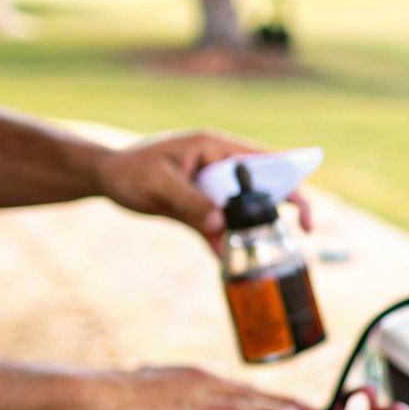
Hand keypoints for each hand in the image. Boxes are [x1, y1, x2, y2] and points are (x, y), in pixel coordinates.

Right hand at [78, 366, 306, 409]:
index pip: (236, 389)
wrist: (97, 397)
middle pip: (253, 391)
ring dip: (284, 406)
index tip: (285, 403)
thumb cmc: (113, 403)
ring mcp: (202, 390)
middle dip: (283, 400)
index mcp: (192, 378)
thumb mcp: (149, 405)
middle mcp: (202, 379)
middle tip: (312, 407)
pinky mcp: (197, 406)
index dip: (263, 397)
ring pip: (254, 399)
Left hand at [95, 131, 314, 244]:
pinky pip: (220, 225)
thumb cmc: (129, 170)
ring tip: (262, 253)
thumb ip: (190, 202)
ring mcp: (211, 186)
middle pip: (261, 186)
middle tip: (303, 232)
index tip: (304, 209)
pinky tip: (227, 261)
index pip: (264, 162)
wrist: (104, 176)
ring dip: (252, 230)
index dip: (290, 181)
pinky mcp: (199, 205)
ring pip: (243, 209)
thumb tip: (221, 226)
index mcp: (215, 148)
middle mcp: (219, 165)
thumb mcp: (159, 184)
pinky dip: (225, 241)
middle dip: (281, 209)